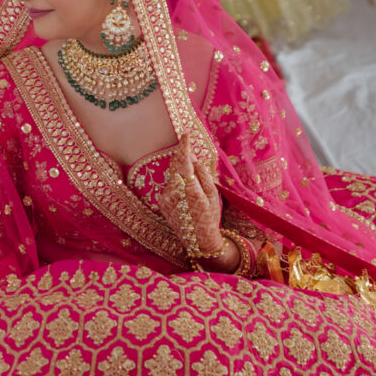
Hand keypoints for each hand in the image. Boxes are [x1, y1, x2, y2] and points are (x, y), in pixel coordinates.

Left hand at [159, 134, 235, 270]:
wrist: (198, 241)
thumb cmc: (210, 217)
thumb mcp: (213, 195)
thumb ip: (202, 174)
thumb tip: (192, 158)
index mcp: (190, 190)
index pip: (184, 163)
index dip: (184, 148)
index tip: (185, 135)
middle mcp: (174, 193)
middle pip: (176, 167)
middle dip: (183, 159)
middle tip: (191, 156)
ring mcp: (165, 198)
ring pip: (173, 177)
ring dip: (182, 175)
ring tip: (193, 190)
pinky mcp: (161, 202)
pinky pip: (170, 187)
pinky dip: (177, 186)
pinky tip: (185, 198)